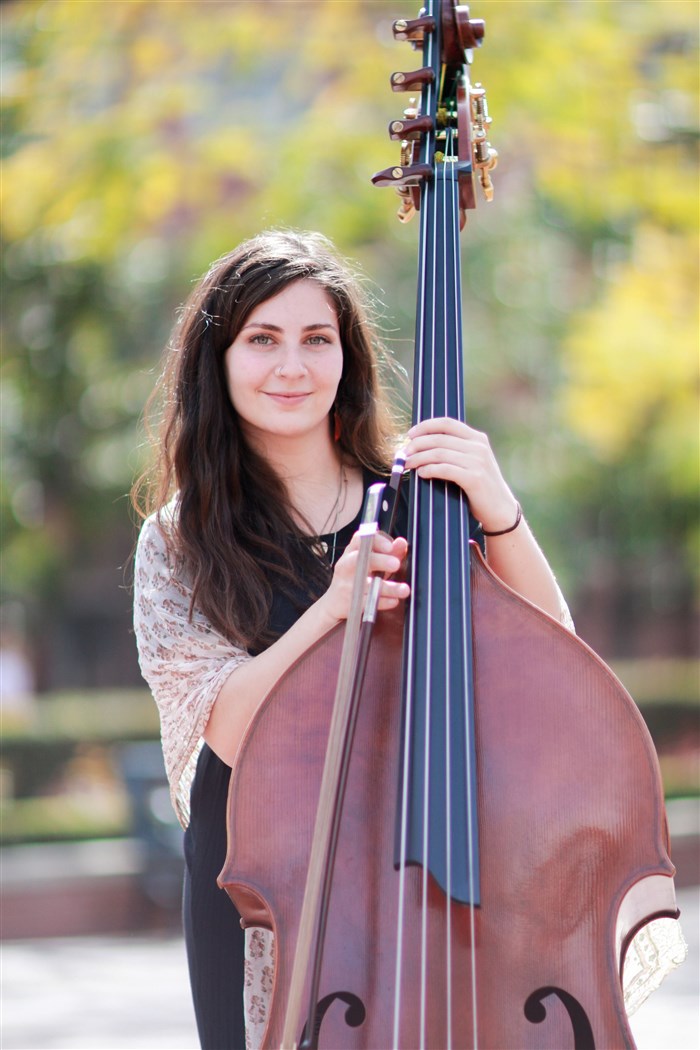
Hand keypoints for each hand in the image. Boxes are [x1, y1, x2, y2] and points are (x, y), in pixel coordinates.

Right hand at [318, 531, 409, 623]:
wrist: (334, 603)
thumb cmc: (355, 578)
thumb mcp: (370, 563)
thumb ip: (388, 553)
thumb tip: (401, 542)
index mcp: (351, 552)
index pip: (360, 539)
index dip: (376, 541)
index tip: (390, 546)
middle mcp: (346, 566)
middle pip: (359, 559)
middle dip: (379, 560)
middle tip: (396, 564)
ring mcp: (346, 585)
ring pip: (367, 584)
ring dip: (388, 587)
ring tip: (404, 589)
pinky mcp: (350, 603)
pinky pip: (368, 602)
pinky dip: (383, 602)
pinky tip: (394, 601)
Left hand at [404, 417, 518, 533]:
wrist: (500, 509)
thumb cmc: (480, 487)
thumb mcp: (472, 462)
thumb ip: (455, 450)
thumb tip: (423, 444)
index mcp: (477, 439)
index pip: (447, 423)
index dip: (425, 426)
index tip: (410, 435)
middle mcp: (479, 447)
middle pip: (439, 438)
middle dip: (417, 444)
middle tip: (404, 453)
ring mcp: (478, 462)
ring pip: (439, 453)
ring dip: (419, 458)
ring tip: (408, 464)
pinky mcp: (474, 478)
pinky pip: (445, 469)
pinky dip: (429, 470)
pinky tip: (421, 473)